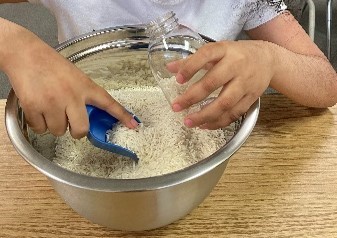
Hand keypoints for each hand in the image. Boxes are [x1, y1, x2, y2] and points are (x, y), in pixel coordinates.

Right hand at [3, 29, 138, 138]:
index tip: (134, 126)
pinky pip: (40, 130)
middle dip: (76, 131)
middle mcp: (72, 96)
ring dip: (54, 125)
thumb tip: (88, 116)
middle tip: (69, 122)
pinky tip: (37, 109)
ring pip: (59, 132)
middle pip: (81, 130)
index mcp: (85, 86)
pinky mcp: (34, 107)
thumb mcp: (75, 76)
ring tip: (48, 108)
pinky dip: (38, 124)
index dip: (122, 116)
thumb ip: (84, 94)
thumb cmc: (50, 64)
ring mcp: (53, 103)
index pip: (108, 103)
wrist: (24, 53)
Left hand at [167, 40, 274, 128]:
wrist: (268, 59)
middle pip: (213, 83)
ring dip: (205, 115)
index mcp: (225, 50)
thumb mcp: (217, 51)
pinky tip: (205, 125)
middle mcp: (236, 66)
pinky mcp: (252, 97)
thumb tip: (170, 68)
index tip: (177, 79)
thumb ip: (193, 60)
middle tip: (176, 107)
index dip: (191, 67)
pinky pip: (234, 113)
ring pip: (225, 103)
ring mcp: (245, 83)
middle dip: (192, 97)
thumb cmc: (237, 54)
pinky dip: (219, 122)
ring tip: (188, 122)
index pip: (206, 55)